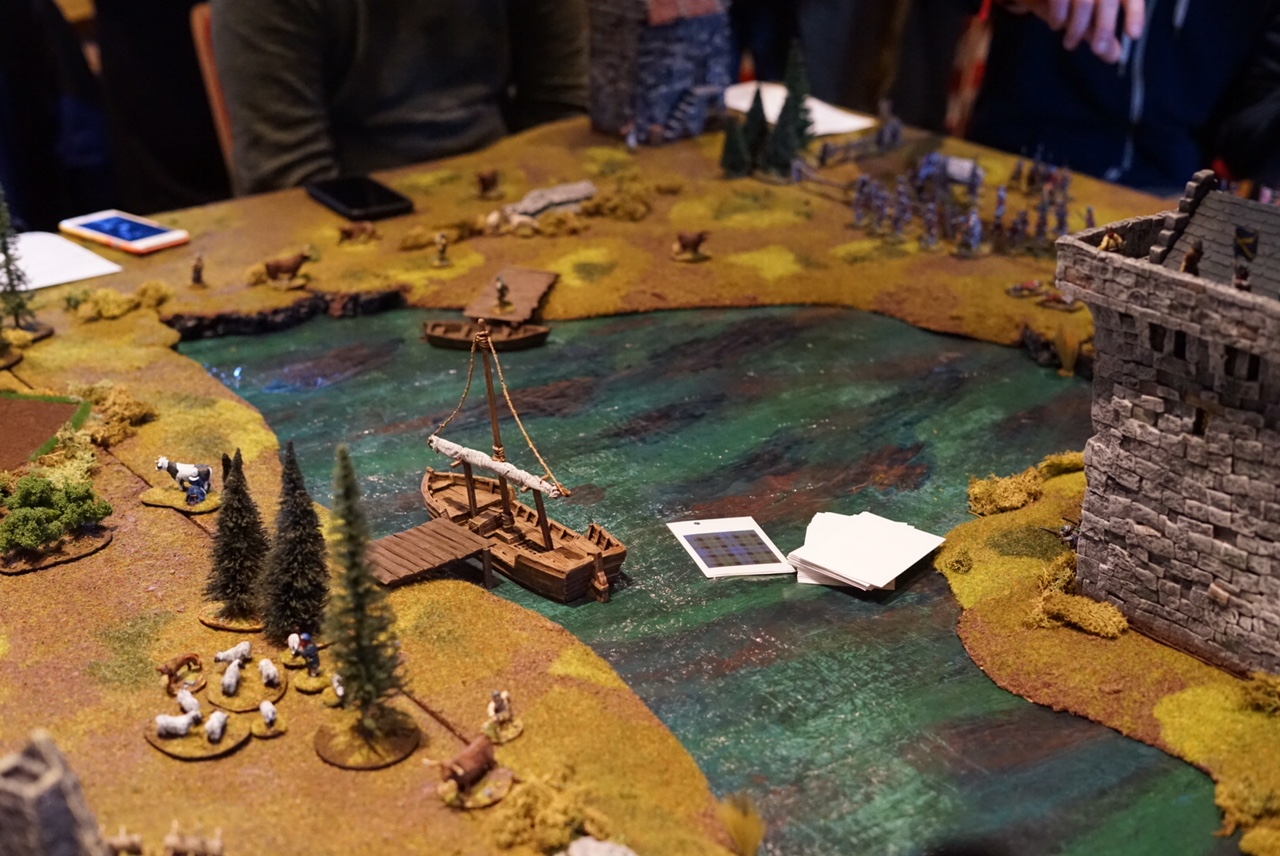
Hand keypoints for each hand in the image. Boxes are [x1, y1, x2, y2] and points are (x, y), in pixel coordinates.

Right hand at [1005, 0, 1146, 62]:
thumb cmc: (1064, 2)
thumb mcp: (1083, 16)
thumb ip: (1099, 33)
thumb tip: (1115, 56)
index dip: (1135, 14)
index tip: (1133, 35)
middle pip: (1107, 1)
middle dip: (1105, 28)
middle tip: (1098, 50)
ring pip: (1084, 3)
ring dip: (1077, 28)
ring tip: (1070, 44)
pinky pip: (1060, 1)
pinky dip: (1059, 17)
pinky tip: (1056, 25)